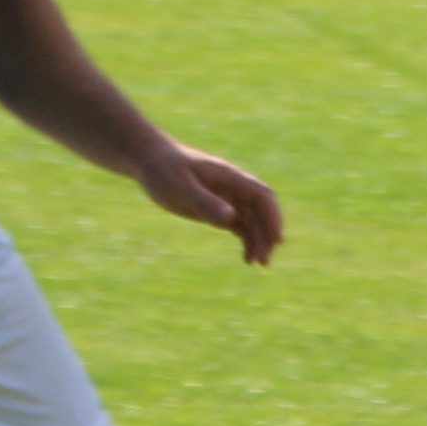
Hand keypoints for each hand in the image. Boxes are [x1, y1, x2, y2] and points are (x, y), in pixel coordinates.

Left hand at [143, 144, 283, 262]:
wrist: (151, 162)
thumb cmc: (163, 170)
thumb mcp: (181, 187)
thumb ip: (205, 202)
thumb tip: (231, 217)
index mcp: (230, 178)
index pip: (262, 196)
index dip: (273, 217)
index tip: (275, 239)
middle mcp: (235, 188)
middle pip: (263, 211)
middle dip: (269, 233)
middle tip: (264, 260)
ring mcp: (228, 199)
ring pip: (254, 221)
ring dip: (260, 240)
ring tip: (257, 263)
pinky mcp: (219, 209)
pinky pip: (241, 226)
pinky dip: (248, 241)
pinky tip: (246, 258)